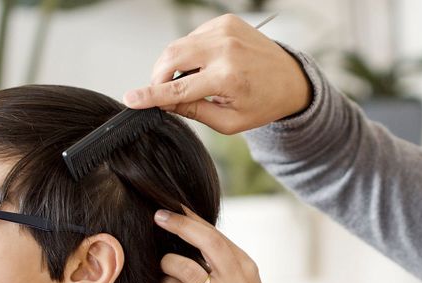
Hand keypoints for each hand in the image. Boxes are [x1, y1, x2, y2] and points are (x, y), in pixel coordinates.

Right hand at [124, 14, 311, 134]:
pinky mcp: (226, 21)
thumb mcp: (229, 121)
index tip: (131, 98)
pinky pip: (193, 36)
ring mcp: (225, 31)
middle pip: (171, 58)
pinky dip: (191, 52)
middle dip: (159, 77)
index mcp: (227, 78)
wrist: (291, 80)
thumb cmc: (263, 104)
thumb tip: (163, 103)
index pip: (178, 88)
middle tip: (162, 92)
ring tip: (193, 81)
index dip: (151, 95)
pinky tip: (207, 65)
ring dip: (175, 64)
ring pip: (179, 45)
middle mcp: (225, 49)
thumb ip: (193, 111)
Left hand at [154, 207, 275, 282]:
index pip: (215, 232)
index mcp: (244, 266)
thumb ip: (222, 260)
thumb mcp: (243, 282)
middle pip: (205, 240)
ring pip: (182, 267)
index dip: (190, 217)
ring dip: (167, 263)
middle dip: (178, 224)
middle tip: (157, 216)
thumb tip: (189, 231)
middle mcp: (235, 280)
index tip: (170, 207)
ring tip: (164, 266)